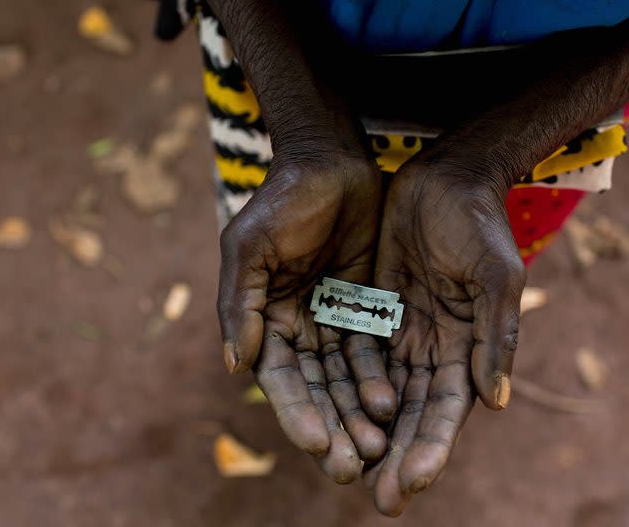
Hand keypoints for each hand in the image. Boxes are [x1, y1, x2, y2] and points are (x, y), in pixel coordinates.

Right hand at [218, 154, 396, 482]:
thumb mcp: (250, 246)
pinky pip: (374, 352)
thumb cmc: (283, 200)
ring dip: (356, 414)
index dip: (296, 413)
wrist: (331, 161)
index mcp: (264, 319)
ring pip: (346, 379)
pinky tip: (392, 405)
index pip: (280, 378)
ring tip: (377, 448)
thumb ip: (239, 304)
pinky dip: (379, 380)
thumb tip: (235, 366)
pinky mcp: (368, 308)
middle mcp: (298, 327)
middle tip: (350, 468)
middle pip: (315, 389)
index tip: (316, 445)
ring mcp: (334, 319)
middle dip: (330, 427)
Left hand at [365, 162, 525, 514]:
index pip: (447, 409)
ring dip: (367, 433)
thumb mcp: (495, 276)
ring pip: (380, 393)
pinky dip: (345, 388)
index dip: (431, 447)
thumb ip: (497, 336)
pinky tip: (329, 417)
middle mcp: (434, 347)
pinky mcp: (373, 310)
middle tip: (379, 501)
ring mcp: (402, 331)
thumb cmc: (479, 224)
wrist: (446, 178)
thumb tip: (496, 403)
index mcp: (468, 346)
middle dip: (397, 456)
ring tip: (347, 472)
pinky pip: (356, 356)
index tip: (411, 484)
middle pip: (412, 413)